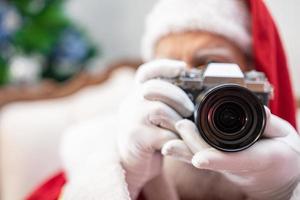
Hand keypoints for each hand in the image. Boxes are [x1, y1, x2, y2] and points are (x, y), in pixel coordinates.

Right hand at [117, 59, 193, 198]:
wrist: (132, 163)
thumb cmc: (149, 136)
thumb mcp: (153, 116)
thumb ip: (166, 102)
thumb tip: (196, 91)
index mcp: (137, 95)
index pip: (146, 73)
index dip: (164, 67)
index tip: (183, 68)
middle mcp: (130, 103)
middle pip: (155, 88)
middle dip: (178, 96)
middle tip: (189, 110)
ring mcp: (131, 120)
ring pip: (161, 111)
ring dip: (178, 121)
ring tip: (182, 131)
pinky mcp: (136, 138)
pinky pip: (165, 135)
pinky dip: (178, 141)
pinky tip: (179, 146)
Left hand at [163, 107, 299, 199]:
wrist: (274, 174)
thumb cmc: (281, 154)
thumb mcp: (284, 138)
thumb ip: (271, 126)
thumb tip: (263, 112)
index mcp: (258, 160)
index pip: (236, 161)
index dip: (217, 160)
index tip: (199, 160)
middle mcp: (237, 166)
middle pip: (211, 157)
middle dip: (193, 144)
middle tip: (180, 125)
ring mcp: (225, 165)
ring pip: (201, 158)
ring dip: (183, 151)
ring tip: (167, 144)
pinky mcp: (217, 162)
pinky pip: (199, 155)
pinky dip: (185, 152)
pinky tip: (171, 146)